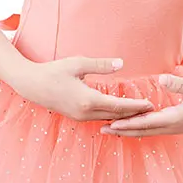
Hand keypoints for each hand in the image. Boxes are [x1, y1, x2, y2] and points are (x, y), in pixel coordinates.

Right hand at [9, 57, 154, 122]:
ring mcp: (80, 117)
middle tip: (151, 110)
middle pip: (116, 116)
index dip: (136, 106)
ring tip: (139, 112)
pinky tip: (119, 113)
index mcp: (88, 100)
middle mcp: (85, 113)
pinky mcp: (76, 117)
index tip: (150, 104)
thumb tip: (121, 63)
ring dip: (124, 116)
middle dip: (134, 113)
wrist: (31, 85)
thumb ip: (100, 65)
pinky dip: (112, 116)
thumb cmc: (54, 71)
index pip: (118, 106)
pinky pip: (99, 118)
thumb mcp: (77, 63)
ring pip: (107, 119)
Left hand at [100, 75, 182, 136]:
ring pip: (145, 132)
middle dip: (121, 131)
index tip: (110, 124)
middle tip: (101, 130)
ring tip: (110, 129)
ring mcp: (171, 127)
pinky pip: (151, 129)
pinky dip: (138, 128)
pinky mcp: (173, 124)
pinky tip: (131, 126)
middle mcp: (169, 126)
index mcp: (172, 119)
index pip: (144, 123)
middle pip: (141, 131)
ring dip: (128, 131)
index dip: (127, 124)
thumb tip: (162, 79)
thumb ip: (179, 84)